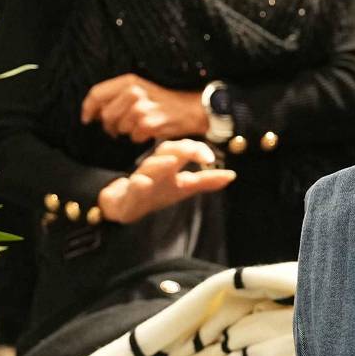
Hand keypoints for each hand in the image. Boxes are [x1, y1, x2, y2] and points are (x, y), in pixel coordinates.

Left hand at [80, 73, 208, 142]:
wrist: (191, 108)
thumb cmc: (163, 100)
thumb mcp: (140, 88)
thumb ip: (117, 96)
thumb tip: (95, 111)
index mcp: (129, 81)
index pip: (97, 94)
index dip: (88, 108)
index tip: (87, 119)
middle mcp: (134, 92)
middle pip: (105, 115)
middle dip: (110, 125)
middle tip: (119, 128)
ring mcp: (141, 108)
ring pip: (119, 128)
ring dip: (127, 131)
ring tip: (140, 125)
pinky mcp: (149, 124)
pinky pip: (133, 137)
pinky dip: (139, 137)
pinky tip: (150, 130)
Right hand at [96, 140, 236, 224]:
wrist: (122, 206)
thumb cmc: (155, 192)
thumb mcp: (183, 188)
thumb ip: (206, 181)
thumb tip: (232, 176)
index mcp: (170, 166)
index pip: (184, 148)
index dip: (197, 149)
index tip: (210, 159)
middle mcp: (156, 168)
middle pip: (167, 151)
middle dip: (182, 150)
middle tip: (196, 153)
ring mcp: (141, 180)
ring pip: (150, 167)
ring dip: (160, 163)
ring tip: (172, 161)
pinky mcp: (128, 194)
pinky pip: (132, 187)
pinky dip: (137, 184)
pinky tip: (142, 182)